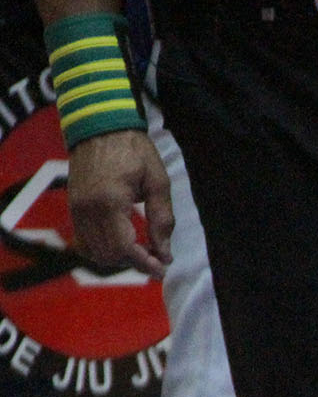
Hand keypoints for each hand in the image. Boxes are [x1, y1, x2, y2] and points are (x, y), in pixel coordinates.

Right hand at [66, 130, 172, 277]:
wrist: (99, 126)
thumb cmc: (134, 150)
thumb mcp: (158, 183)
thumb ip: (162, 220)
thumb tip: (165, 254)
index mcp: (110, 202)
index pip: (124, 249)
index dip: (145, 264)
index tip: (164, 269)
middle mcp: (87, 210)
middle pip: (109, 255)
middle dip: (135, 262)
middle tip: (158, 258)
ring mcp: (76, 209)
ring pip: (94, 252)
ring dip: (119, 258)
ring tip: (143, 250)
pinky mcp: (73, 207)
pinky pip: (83, 241)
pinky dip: (103, 249)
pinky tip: (123, 242)